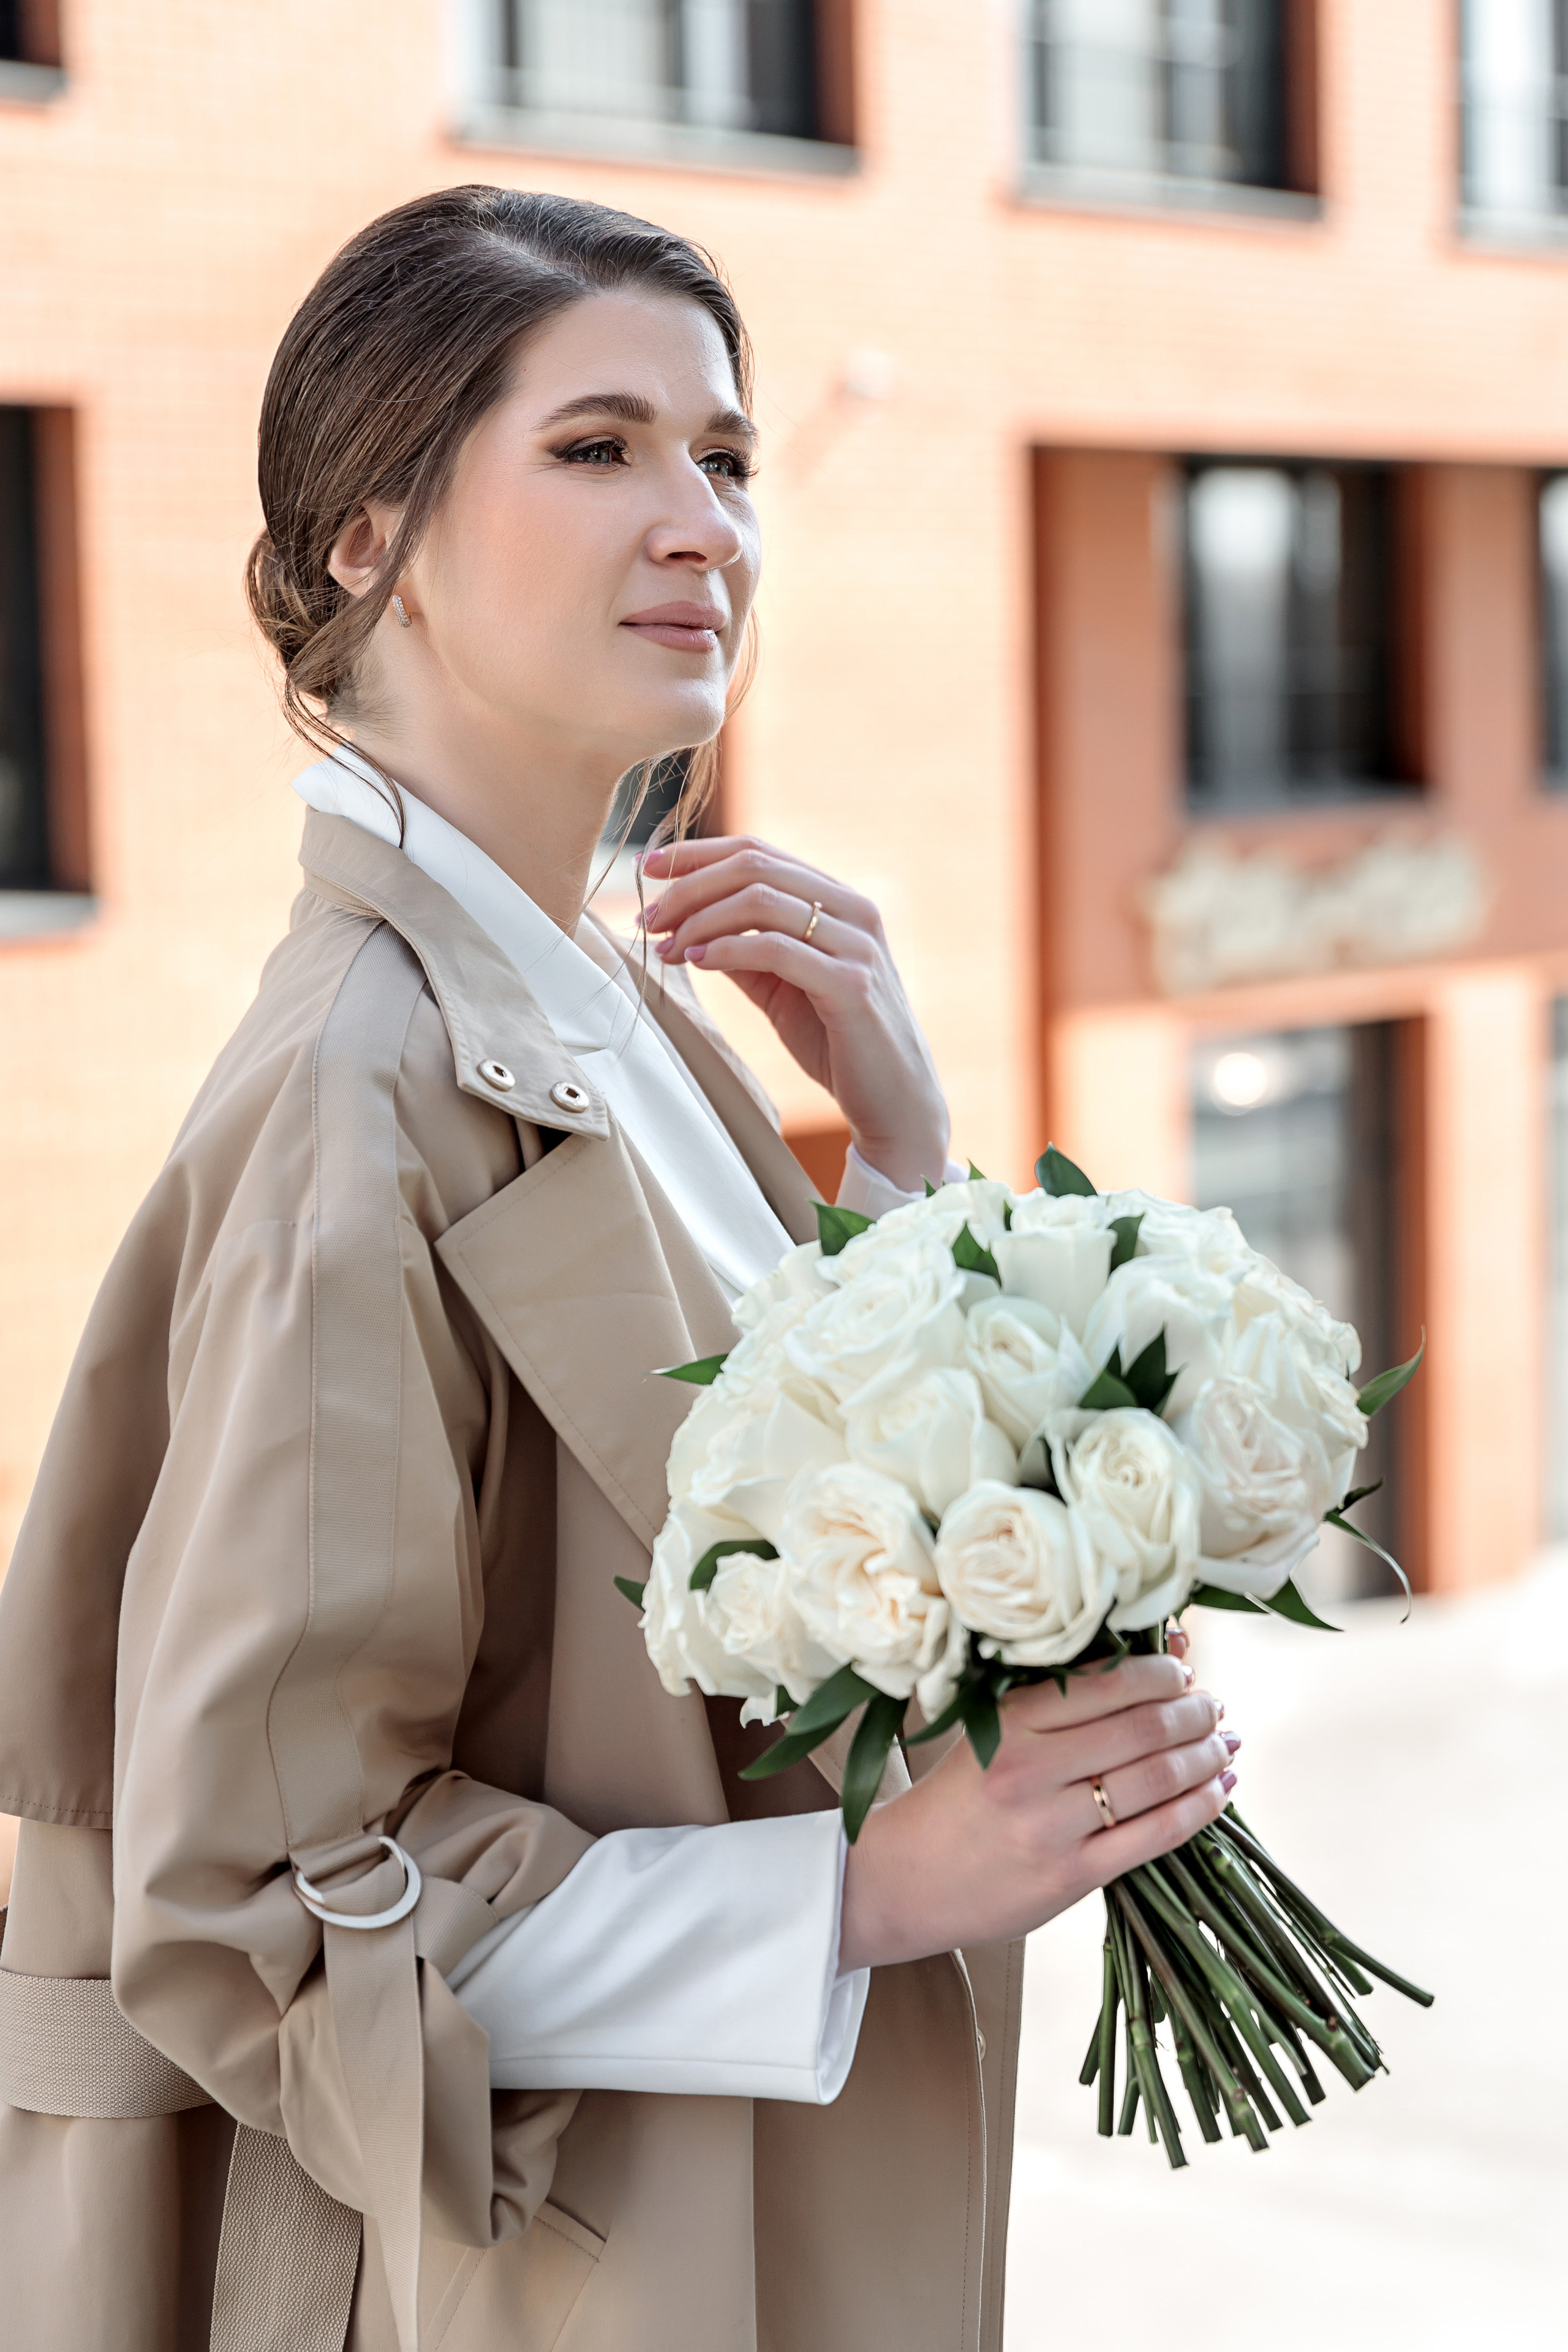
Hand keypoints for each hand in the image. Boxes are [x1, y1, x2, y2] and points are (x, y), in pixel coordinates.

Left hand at [640, 834, 949, 1192]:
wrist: (894, 1102)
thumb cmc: (838, 1043)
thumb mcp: (783, 988)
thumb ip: (748, 953)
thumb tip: (690, 928)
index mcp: (838, 900)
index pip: (760, 851)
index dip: (698, 853)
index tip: (649, 868)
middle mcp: (853, 910)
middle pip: (755, 867)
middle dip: (689, 887)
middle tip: (648, 918)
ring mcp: (857, 944)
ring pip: (762, 900)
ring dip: (701, 920)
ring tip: (667, 947)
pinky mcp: (852, 984)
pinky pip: (777, 949)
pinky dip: (728, 949)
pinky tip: (698, 962)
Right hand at [837, 1653, 1238, 1971]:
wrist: (904, 1878)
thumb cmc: (958, 1798)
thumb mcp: (993, 1734)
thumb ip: (1060, 1703)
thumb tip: (1152, 1659)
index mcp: (1009, 1721)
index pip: (1108, 1683)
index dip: (1162, 1673)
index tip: (1185, 1671)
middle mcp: (1030, 1768)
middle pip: (1142, 1728)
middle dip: (1195, 1712)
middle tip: (1214, 1706)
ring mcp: (1051, 1826)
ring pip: (1156, 1780)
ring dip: (1206, 1757)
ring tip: (1226, 1745)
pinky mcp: (1069, 1877)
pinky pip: (1154, 1835)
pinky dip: (1199, 1809)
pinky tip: (1220, 1791)